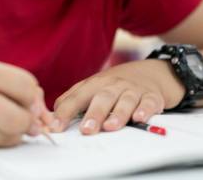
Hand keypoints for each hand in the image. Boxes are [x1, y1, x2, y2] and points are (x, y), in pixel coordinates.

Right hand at [0, 60, 53, 147]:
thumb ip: (14, 87)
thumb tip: (42, 113)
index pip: (27, 86)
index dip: (33, 98)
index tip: (29, 102)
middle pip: (20, 118)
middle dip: (28, 122)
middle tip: (25, 121)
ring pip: (8, 136)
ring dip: (14, 134)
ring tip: (4, 124)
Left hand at [53, 59, 184, 134]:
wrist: (148, 72)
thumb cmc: (114, 85)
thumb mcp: (91, 87)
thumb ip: (71, 100)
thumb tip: (50, 117)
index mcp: (95, 84)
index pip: (77, 97)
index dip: (65, 112)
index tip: (56, 126)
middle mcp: (114, 86)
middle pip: (102, 98)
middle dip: (94, 114)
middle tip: (86, 130)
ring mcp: (133, 90)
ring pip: (126, 101)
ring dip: (118, 114)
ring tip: (111, 126)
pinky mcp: (151, 97)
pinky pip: (149, 103)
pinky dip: (145, 110)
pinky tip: (140, 117)